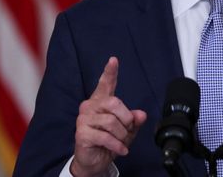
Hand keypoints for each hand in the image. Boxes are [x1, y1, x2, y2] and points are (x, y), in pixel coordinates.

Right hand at [70, 57, 146, 176]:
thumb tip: (141, 114)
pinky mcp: (81, 134)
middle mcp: (90, 107)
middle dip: (126, 118)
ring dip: (121, 135)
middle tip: (127, 129)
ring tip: (120, 141)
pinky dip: (117, 145)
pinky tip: (120, 149)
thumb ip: (134, 120)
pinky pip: (105, 137)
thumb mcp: (127, 129)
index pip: (105, 83)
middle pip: (114, 103)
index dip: (110, 72)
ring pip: (111, 122)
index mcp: (101, 101)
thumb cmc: (109, 140)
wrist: (94, 161)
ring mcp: (83, 120)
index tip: (113, 60)